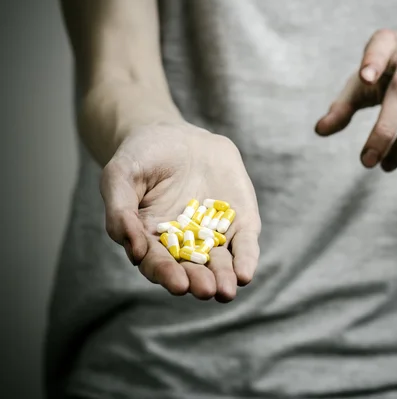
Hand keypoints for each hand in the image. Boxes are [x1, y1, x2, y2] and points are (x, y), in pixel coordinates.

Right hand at [100, 121, 260, 301]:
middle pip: (190, 268)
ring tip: (226, 290)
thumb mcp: (120, 176)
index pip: (158, 263)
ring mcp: (213, 234)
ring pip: (219, 262)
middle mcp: (184, 243)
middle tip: (205, 290)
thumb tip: (133, 250)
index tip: (177, 284)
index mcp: (151, 239)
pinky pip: (244, 243)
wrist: (177, 135)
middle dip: (198, 281)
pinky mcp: (239, 221)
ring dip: (223, 278)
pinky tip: (245, 274)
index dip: (166, 274)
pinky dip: (246, 258)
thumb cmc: (142, 156)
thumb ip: (120, 212)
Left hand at [315, 28, 396, 170]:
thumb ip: (344, 105)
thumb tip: (319, 131)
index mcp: (389, 43)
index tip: (364, 78)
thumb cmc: (394, 71)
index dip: (373, 61)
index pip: (381, 46)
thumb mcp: (367, 82)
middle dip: (384, 130)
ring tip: (385, 166)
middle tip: (366, 162)